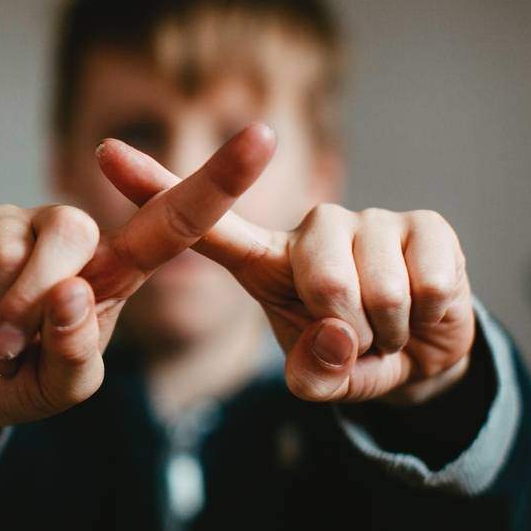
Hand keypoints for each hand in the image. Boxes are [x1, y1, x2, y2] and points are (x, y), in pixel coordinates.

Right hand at [0, 124, 277, 455]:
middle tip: (14, 351)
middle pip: (74, 237)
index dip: (219, 179)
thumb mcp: (64, 387)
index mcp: (115, 268)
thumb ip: (76, 353)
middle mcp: (69, 233)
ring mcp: (12, 222)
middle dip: (37, 305)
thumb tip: (70, 291)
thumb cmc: (24, 378)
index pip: (175, 220)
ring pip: (11, 252)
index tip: (265, 136)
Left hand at [97, 137, 475, 405]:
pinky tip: (422, 309)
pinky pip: (426, 284)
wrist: (426, 357)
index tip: (104, 151)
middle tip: (357, 340)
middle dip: (349, 331)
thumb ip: (316, 374)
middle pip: (322, 278)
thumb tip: (335, 338)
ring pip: (377, 287)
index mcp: (266, 260)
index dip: (155, 187)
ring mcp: (370, 220)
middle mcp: (313, 227)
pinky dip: (427, 318)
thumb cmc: (355, 358)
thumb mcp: (323, 378)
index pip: (205, 224)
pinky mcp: (425, 224)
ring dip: (388, 330)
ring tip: (386, 327)